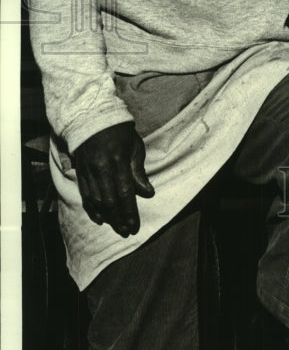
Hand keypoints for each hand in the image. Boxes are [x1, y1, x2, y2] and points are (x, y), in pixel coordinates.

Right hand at [72, 121, 154, 236]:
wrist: (92, 118)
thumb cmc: (120, 132)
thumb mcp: (135, 146)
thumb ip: (139, 172)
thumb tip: (148, 194)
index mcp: (118, 161)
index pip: (125, 193)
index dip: (130, 212)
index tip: (135, 226)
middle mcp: (101, 168)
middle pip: (110, 201)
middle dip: (119, 219)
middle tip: (126, 232)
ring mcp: (88, 171)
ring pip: (96, 201)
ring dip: (107, 217)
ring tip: (116, 227)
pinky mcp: (80, 172)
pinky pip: (85, 195)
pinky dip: (92, 209)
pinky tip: (99, 218)